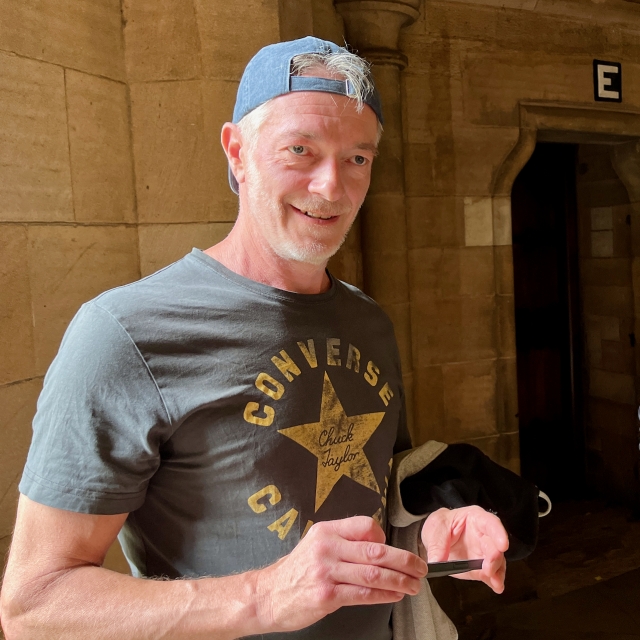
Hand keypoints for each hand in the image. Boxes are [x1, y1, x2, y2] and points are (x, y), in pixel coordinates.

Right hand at [253, 516, 426, 632]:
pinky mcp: (327, 595)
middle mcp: (327, 547)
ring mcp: (326, 571)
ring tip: (414, 585)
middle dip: (404, 560)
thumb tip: (380, 547)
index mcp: (327, 531)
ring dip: (400, 580)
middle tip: (421, 568)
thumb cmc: (297, 571)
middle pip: (375, 550)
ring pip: (373, 573)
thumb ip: (344, 543)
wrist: (268, 595)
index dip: (385, 537)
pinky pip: (363, 594)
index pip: (365, 525)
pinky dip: (384, 595)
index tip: (395, 550)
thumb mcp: (317, 545)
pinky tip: (395, 595)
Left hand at [421, 506, 508, 592]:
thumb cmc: (440, 526)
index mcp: (475, 519)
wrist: (435, 539)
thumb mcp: (435, 528)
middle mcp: (484, 535)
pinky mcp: (481, 568)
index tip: (502, 545)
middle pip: (495, 545)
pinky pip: (490, 575)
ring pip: (497, 562)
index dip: (499, 533)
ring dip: (497, 572)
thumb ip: (437, 544)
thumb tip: (436, 561)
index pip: (490, 523)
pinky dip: (494, 581)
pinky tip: (496, 586)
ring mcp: (484, 553)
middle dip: (495, 557)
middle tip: (489, 568)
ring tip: (495, 582)